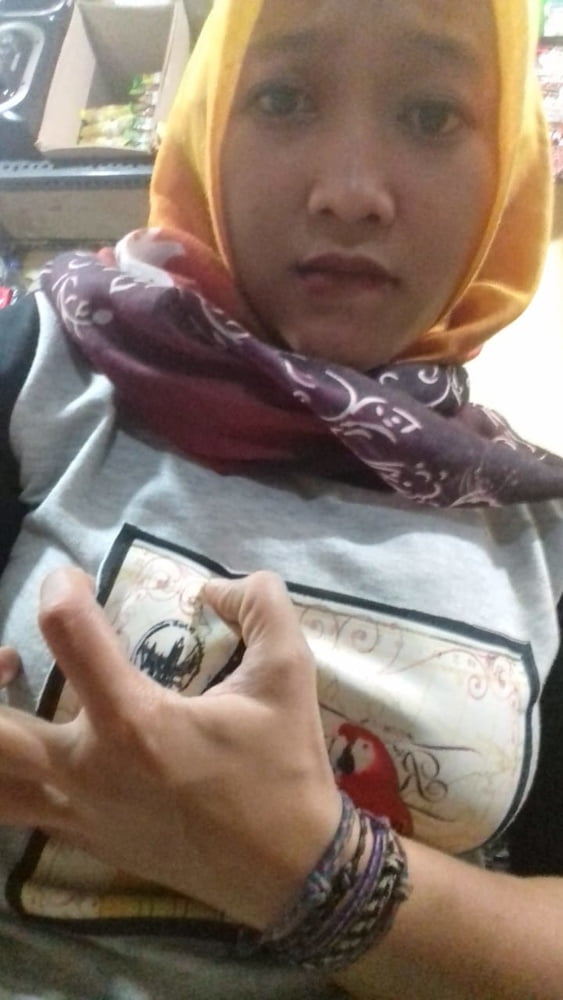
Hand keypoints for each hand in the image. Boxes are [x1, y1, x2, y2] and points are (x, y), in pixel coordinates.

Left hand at [0, 568, 341, 929]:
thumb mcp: (289, 675)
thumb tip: (217, 586)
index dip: (61, 587)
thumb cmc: (284, 771)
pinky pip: (15, 808)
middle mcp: (86, 768)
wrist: (289, 871)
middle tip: (13, 656)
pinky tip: (44, 751)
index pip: (65, 631)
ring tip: (15, 699)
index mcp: (134, 720)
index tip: (77, 581)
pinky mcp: (81, 839)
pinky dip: (12, 775)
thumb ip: (261, 608)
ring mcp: (76, 811)